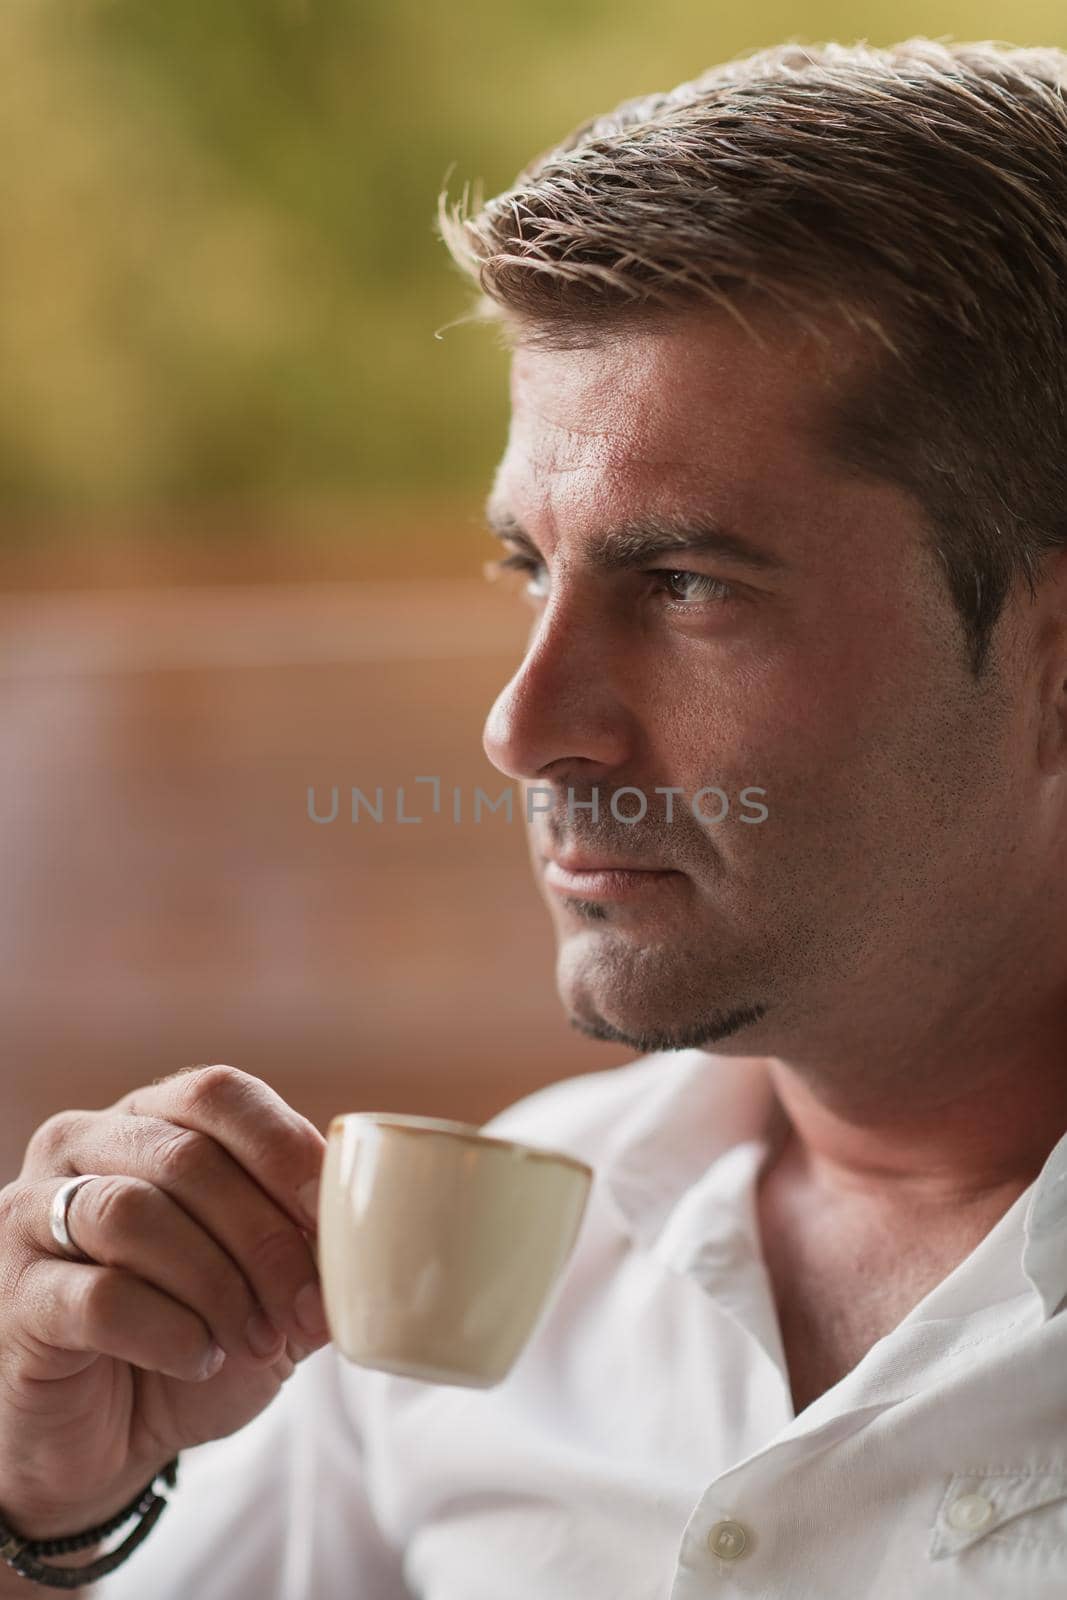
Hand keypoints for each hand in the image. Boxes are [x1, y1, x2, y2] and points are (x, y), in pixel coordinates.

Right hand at [0, 1064, 328, 1538]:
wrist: (105, 1439)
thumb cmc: (195, 1340)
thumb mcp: (269, 1290)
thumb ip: (315, 1254)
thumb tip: (380, 1244)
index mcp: (149, 1121)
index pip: (217, 1093)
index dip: (282, 1145)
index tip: (332, 1212)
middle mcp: (82, 1147)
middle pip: (186, 1157)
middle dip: (264, 1237)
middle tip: (305, 1309)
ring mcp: (32, 1215)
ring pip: (136, 1215)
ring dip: (218, 1286)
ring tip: (257, 1342)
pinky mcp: (15, 1294)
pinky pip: (99, 1295)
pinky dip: (169, 1330)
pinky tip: (199, 1358)